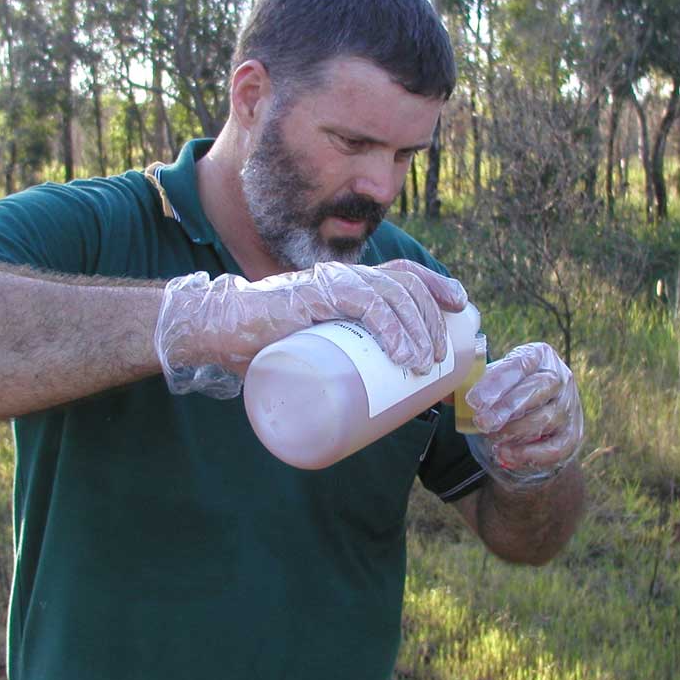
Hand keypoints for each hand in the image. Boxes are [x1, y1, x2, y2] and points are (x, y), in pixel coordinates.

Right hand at [155, 259, 467, 396]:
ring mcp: (333, 283)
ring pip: (395, 293)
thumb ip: (336, 364)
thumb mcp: (314, 351)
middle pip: (407, 285)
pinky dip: (392, 327)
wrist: (219, 331)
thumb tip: (368, 405)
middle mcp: (346, 277)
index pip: (403, 274)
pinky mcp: (319, 294)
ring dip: (418, 328)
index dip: (435, 284)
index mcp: (347, 285)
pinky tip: (404, 351)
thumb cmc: (262, 346)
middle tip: (439, 359)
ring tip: (424, 364)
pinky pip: (368, 302)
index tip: (459, 306)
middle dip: (433, 319)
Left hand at [465, 342, 582, 485]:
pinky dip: (530, 453)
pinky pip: (555, 447)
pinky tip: (507, 454)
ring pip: (546, 418)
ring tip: (492, 437)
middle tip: (482, 422)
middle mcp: (560, 377)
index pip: (520, 365)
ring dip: (516, 429)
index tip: (475, 400)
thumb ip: (469, 386)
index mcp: (539, 356)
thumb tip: (440, 392)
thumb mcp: (492, 384)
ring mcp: (569, 406)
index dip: (497, 382)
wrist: (536, 420)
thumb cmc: (508, 394)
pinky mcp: (573, 434)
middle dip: (507, 407)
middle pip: (537, 389)